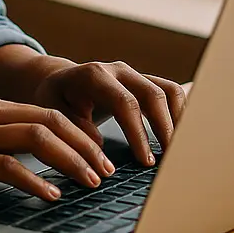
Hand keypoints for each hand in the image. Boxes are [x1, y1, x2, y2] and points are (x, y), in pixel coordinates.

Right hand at [0, 97, 116, 200]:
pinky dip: (34, 180)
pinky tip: (50, 194)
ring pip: (36, 139)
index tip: (100, 155)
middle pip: (51, 121)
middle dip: (85, 145)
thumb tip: (39, 151)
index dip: (81, 133)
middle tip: (106, 169)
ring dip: (70, 161)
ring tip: (89, 181)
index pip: (49, 112)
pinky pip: (7, 167)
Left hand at [31, 61, 186, 165]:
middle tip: (171, 160)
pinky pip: (170, 93)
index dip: (139, 134)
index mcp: (94, 76)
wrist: (58, 80)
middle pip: (154, 95)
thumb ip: (74, 128)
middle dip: (166, 129)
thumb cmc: (54, 98)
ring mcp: (134, 74)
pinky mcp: (144, 82)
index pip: (126, 103)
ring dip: (179, 120)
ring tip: (181, 150)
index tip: (145, 161)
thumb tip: (99, 149)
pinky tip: (181, 136)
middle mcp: (119, 71)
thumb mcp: (52, 112)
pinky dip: (180, 113)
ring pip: (168, 91)